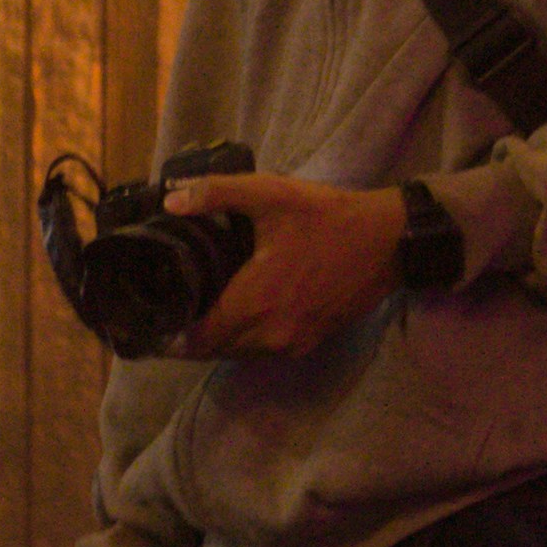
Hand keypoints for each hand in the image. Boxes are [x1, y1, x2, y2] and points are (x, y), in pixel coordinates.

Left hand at [175, 170, 411, 358]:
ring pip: (240, 353)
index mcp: (254, 302)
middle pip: (215, 350)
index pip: (197, 340)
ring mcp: (293, 342)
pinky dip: (248, 338)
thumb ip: (216, 193)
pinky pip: (265, 350)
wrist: (388, 242)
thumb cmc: (327, 218)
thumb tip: (171, 200)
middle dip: (193, 335)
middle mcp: (270, 334)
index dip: (172, 333)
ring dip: (222, 338)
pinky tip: (246, 309)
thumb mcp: (271, 194)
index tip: (158, 314)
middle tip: (177, 306)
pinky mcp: (311, 342)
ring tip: (206, 307)